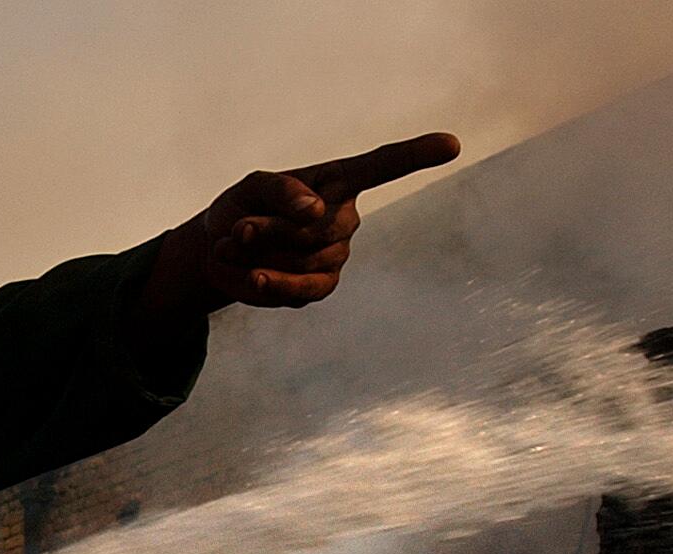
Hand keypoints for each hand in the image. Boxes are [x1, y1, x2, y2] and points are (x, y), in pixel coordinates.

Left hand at [144, 132, 460, 312]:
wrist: (220, 252)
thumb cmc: (242, 207)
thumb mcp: (250, 189)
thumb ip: (279, 191)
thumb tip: (316, 208)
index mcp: (337, 180)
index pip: (382, 166)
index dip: (416, 155)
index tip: (452, 143)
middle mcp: (346, 217)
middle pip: (318, 227)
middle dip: (270, 230)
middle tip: (238, 228)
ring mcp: (337, 255)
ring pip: (305, 261)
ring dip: (260, 258)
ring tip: (232, 246)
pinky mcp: (321, 287)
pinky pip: (300, 291)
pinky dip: (267, 284)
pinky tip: (250, 275)